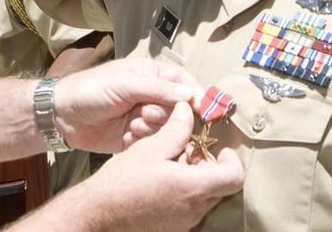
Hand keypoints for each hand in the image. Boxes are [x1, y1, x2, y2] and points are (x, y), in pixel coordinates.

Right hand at [11, 101, 242, 231]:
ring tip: (172, 164)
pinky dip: (185, 193)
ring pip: (205, 198)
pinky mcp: (173, 229)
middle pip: (221, 187)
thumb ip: (176, 129)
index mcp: (192, 188)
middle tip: (189, 152)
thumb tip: (188, 110)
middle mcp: (193, 210)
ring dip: (197, 179)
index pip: (234, 177)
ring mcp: (183, 223)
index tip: (218, 150)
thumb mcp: (150, 148)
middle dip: (210, 167)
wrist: (98, 212)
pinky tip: (163, 180)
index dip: (231, 160)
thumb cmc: (121, 182)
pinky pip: (190, 209)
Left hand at [50, 57, 200, 153]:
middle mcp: (151, 96)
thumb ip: (158, 88)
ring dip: (151, 130)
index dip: (196, 96)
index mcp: (151, 75)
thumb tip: (190, 93)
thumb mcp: (125, 83)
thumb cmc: (89, 90)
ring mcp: (144, 117)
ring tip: (131, 126)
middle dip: (164, 116)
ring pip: (167, 129)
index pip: (184, 83)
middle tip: (144, 115)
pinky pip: (152, 143)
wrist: (62, 116)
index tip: (206, 111)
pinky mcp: (136, 137)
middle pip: (179, 110)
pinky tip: (125, 138)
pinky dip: (142, 142)